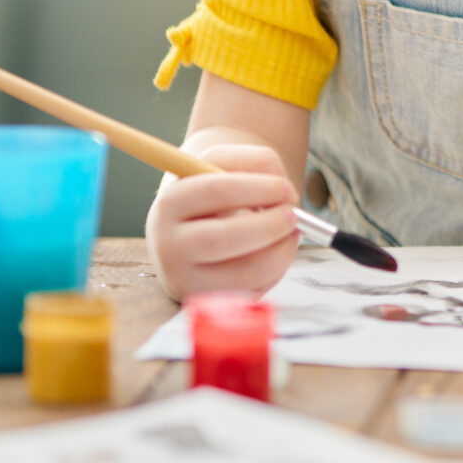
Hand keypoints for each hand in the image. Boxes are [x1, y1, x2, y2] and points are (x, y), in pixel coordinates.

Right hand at [146, 139, 300, 299]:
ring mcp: (186, 279)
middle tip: (293, 216)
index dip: (258, 188)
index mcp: (170, 203)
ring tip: (292, 233)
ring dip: (279, 251)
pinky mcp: (207, 300)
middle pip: (221, 239)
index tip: (285, 188)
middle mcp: (169, 245)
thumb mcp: (226, 163)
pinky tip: (277, 251)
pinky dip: (275, 270)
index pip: (215, 191)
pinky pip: (251, 291)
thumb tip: (286, 192)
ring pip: (241, 273)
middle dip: (269, 226)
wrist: (190, 230)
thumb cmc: (212, 193)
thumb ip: (257, 161)